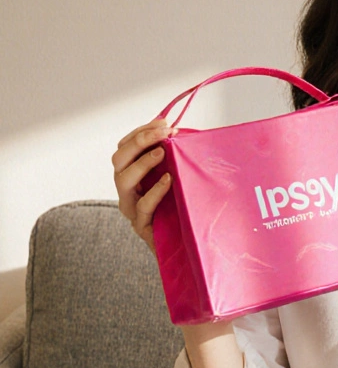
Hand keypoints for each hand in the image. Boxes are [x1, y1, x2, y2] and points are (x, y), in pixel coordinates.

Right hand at [111, 118, 176, 252]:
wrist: (188, 244)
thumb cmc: (184, 206)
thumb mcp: (180, 177)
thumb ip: (177, 157)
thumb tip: (182, 130)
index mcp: (134, 174)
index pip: (127, 146)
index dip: (142, 132)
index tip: (164, 123)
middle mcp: (128, 189)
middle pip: (119, 159)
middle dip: (139, 141)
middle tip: (163, 133)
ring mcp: (132, 208)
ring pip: (123, 180)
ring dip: (142, 162)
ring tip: (162, 152)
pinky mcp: (142, 226)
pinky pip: (143, 206)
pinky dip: (155, 190)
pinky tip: (169, 180)